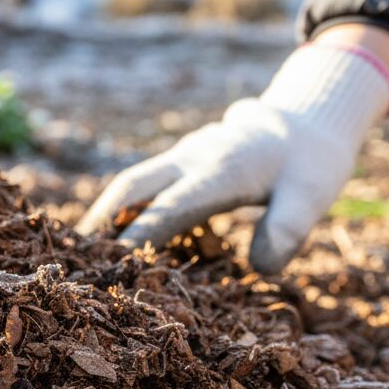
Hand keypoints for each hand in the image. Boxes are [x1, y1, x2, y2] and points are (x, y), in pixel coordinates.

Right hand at [78, 44, 388, 272]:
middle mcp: (193, 158)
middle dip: (100, 219)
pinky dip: (124, 207)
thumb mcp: (312, 195)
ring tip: (84, 249)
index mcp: (221, 169)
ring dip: (105, 213)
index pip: (171, 206)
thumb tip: (258, 270)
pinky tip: (115, 234)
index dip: (140, 235)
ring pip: (133, 182)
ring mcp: (185, 155)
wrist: (311, 118)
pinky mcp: (184, 160)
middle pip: (132, 186)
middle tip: (76, 256)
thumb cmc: (312, 163)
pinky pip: (146, 183)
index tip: (114, 264)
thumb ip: (288, 229)